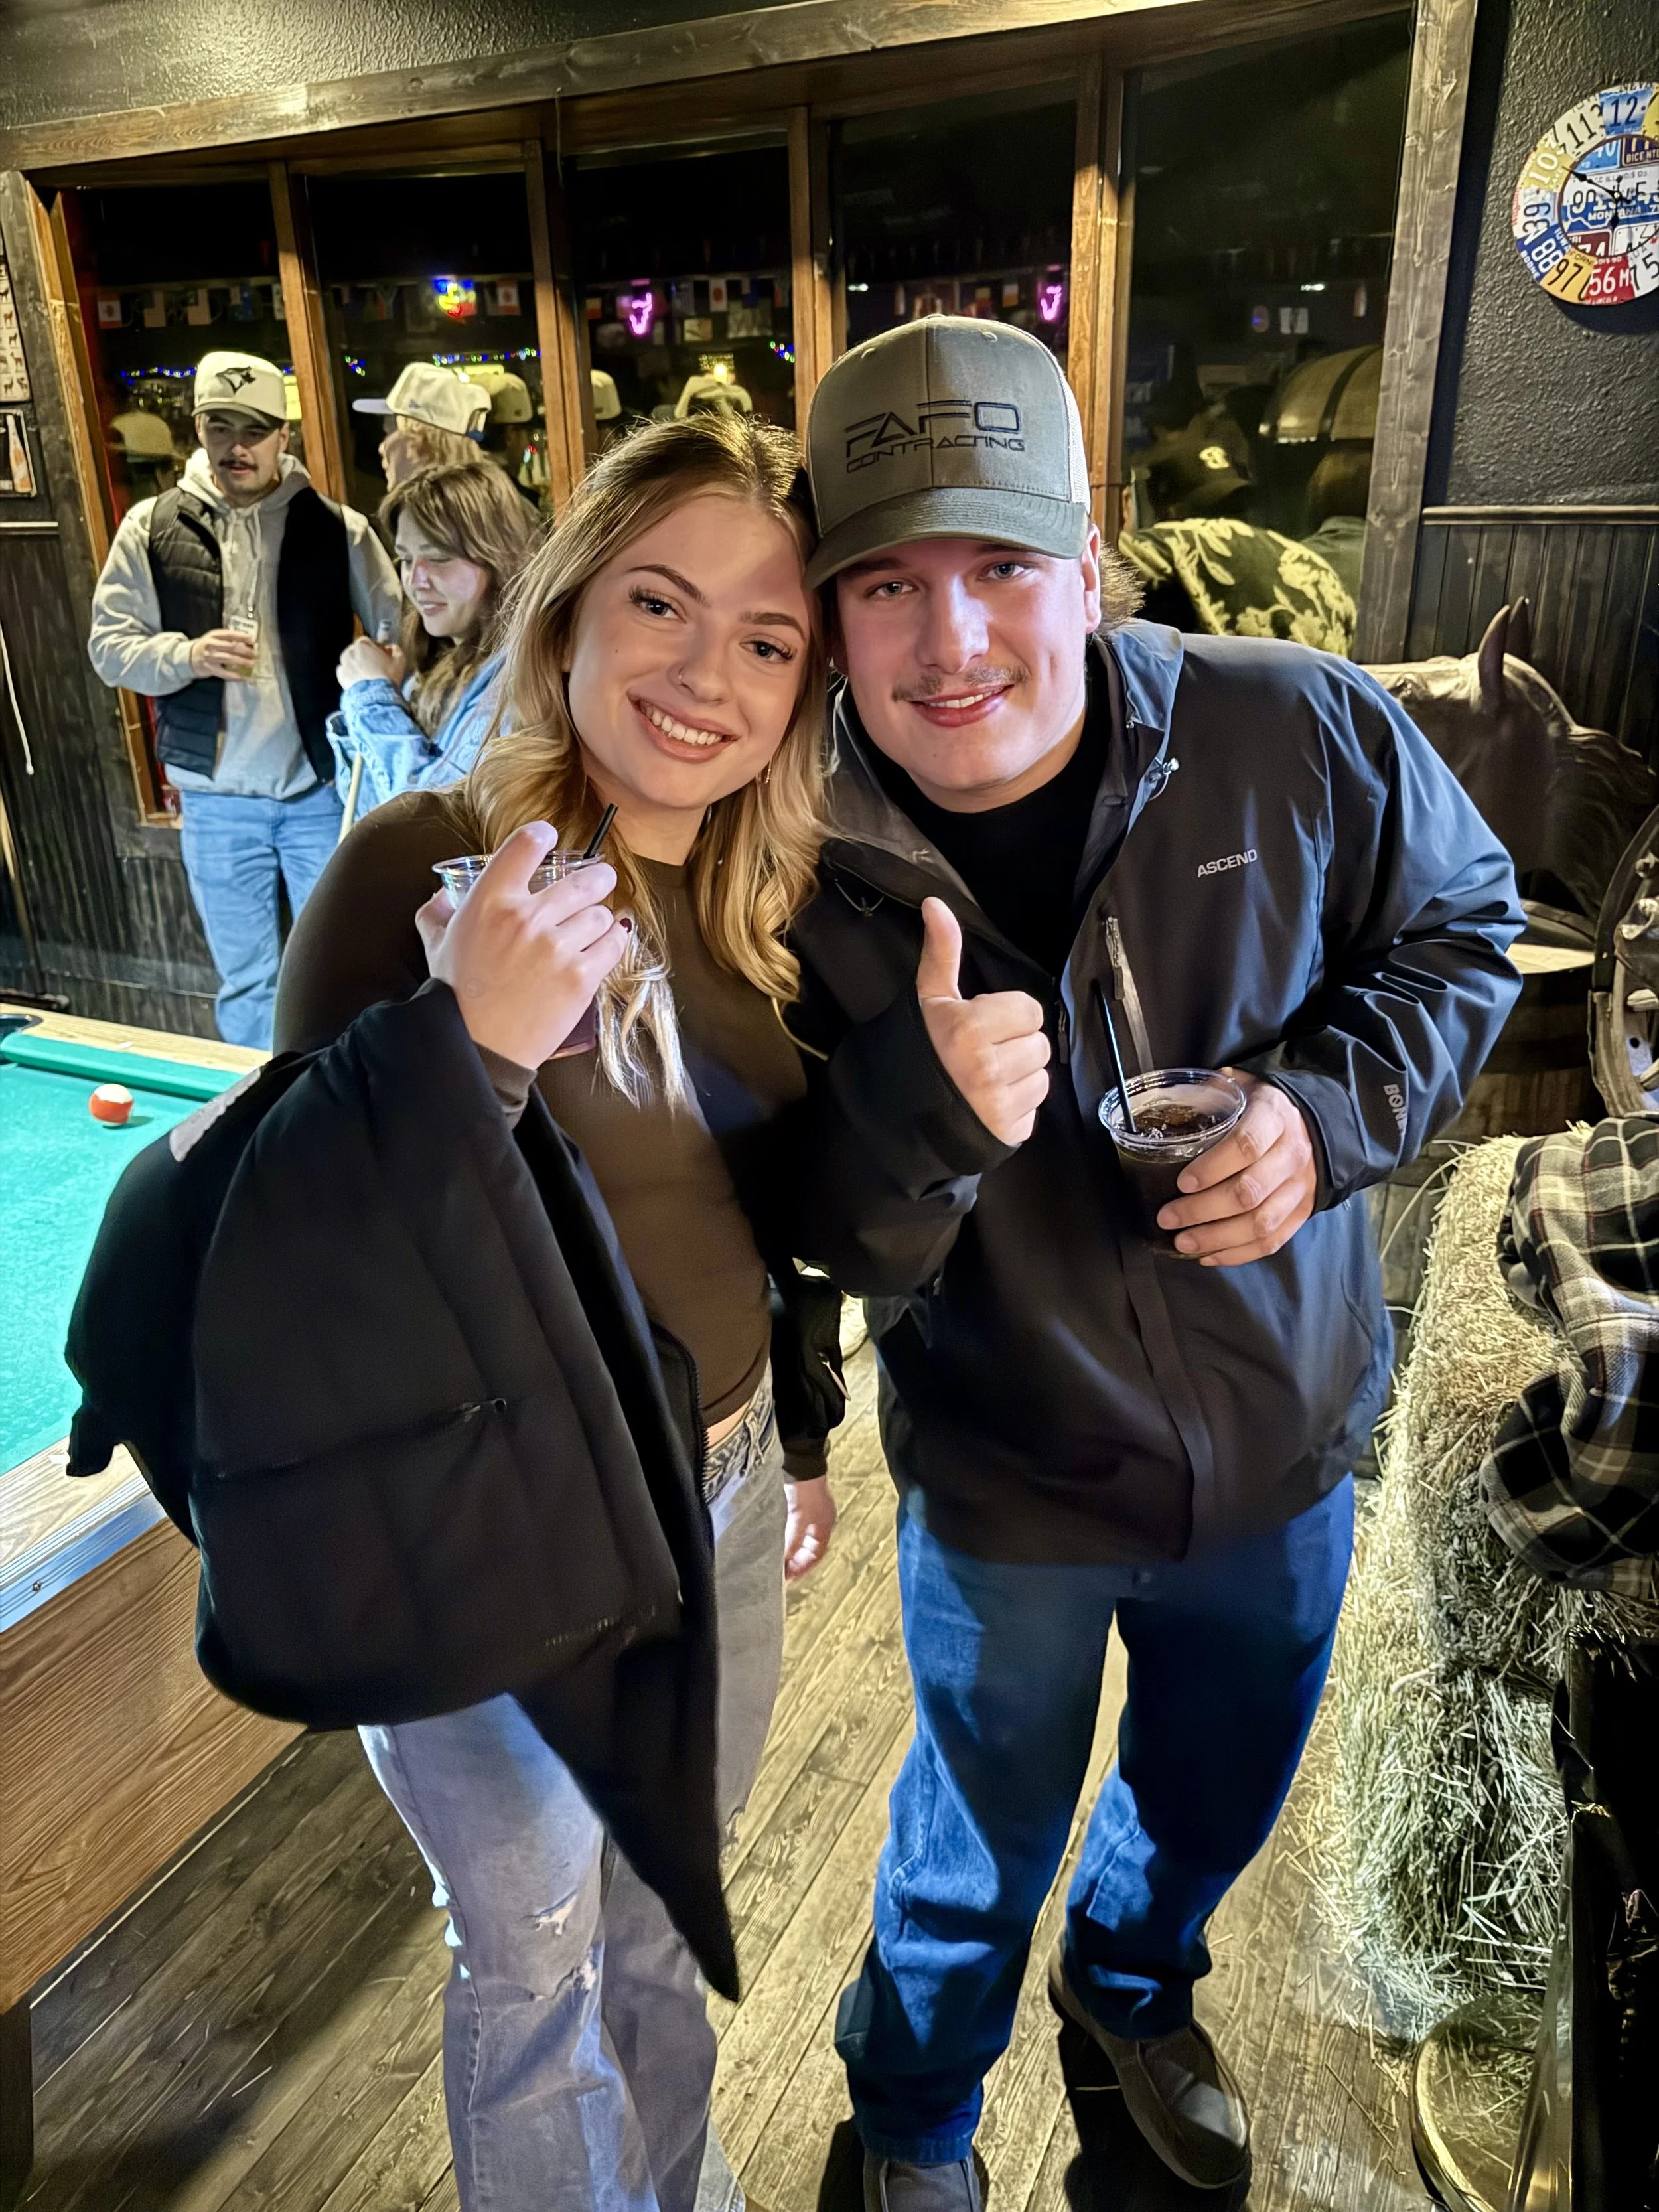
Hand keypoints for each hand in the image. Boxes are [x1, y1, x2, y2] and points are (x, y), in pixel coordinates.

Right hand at [189, 628, 257, 679]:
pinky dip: (234, 676)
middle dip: (245, 651)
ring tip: (252, 664)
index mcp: (214, 635)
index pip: (229, 634)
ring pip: (229, 659)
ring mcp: (210, 657)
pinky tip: (243, 677)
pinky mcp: (210, 669)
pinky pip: (224, 673)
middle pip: (231, 647)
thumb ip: (228, 639)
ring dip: (242, 661)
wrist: (190, 657)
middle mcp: (211, 645)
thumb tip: (249, 643)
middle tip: (256, 654)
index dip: (241, 636)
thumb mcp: (215, 638)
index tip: (252, 640)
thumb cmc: (207, 646)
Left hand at [338, 637, 403, 687]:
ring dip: (358, 665)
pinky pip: (345, 672)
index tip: (381, 655)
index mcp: (362, 644)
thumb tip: (391, 647)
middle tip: (375, 666)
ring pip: (351, 661)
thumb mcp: (399, 660)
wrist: (375, 696)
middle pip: (357, 651)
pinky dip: (351, 674)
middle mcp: (349, 652)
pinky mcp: (341, 677)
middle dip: (365, 656)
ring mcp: (344, 664)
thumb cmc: (387, 676)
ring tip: (367, 675)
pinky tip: (360, 680)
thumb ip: (396, 649)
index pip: (367, 641)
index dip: (375, 648)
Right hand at [416, 822, 629, 1067]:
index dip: (544, 835)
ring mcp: (556, 947)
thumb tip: (443, 894)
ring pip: (601, 913)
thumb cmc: (455, 994)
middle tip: (602, 878)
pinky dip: (615, 940)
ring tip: (594, 926)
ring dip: (600, 918)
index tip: (552, 837)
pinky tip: (610, 940)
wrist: (477, 1046)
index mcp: (489, 901)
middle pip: (583, 879)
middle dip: (599, 876)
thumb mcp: (435, 944)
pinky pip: (614, 943)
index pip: (526, 844)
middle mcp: (526, 917)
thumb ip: (437, 911)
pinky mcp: (580, 977)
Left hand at [783, 1476, 836, 1580]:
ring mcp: (811, 1514)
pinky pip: (795, 1529)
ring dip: (791, 1549)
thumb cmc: (805, 1492)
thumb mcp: (798, 1521)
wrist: (801, 1465)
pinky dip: (787, 1537)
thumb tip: (784, 1561)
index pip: (815, 1556)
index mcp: (825, 1528)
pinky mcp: (801, 1506)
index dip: (803, 1568)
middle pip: (809, 1549)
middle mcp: (820, 1523)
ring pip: (801, 1539)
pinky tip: (777, 1539)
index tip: (789, 1578)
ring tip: (777, 1558)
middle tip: (781, 1570)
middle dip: (796, 1560)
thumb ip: (792, 1542)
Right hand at [916, 897, 1049, 1146]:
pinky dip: (1017, 1106)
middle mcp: (989, 1069)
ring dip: (1019, 1076)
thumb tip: (936, 904)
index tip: (981, 1025)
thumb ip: (941, 953)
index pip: (1029, 1009)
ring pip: (1041, 1076)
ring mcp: (1000, 1105)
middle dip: (1014, 1045)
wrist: (898, 1114)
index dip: (1007, 1015)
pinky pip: (1035, 1109)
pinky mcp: (1009, 1132)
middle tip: (982, 1053)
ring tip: (986, 1079)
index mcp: (970, 1030)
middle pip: (1038, 1042)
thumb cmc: (919, 1050)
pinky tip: (989, 1103)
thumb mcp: (929, 1000)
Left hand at [1158, 1071, 1317, 1264]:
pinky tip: (1208, 1255)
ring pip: (1260, 1223)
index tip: (1182, 1182)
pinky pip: (1272, 1241)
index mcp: (1274, 1117)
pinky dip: (1237, 1254)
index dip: (1212, 1168)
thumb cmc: (1264, 1107)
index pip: (1247, 1145)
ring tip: (1182, 1241)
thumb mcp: (1242, 1087)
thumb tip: (1169, 1099)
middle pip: (1249, 1192)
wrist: (1316, 1125)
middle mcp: (1292, 1154)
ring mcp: (1300, 1187)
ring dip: (1217, 1238)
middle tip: (1167, 1217)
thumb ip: (1210, 1091)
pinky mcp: (1301, 1213)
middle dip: (1202, 1210)